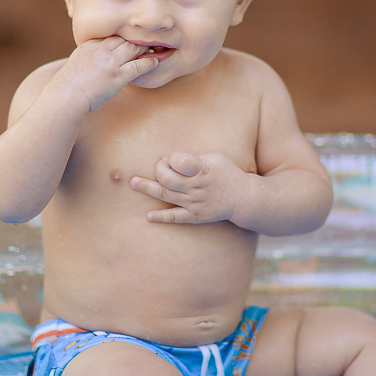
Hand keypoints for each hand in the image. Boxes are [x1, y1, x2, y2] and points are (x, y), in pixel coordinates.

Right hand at [56, 37, 158, 111]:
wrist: (65, 96)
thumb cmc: (68, 84)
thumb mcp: (77, 62)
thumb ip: (88, 56)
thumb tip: (95, 59)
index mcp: (90, 44)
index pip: (111, 36)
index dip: (123, 39)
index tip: (129, 42)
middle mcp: (101, 49)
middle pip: (124, 39)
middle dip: (135, 41)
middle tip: (145, 43)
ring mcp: (110, 62)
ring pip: (133, 48)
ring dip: (144, 48)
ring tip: (152, 49)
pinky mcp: (118, 76)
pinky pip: (138, 65)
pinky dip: (149, 62)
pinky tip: (154, 61)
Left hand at [130, 152, 251, 224]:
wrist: (242, 198)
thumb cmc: (226, 172)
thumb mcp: (215, 158)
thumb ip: (194, 158)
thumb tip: (172, 159)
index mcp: (203, 170)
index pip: (180, 162)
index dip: (171, 159)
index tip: (170, 158)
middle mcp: (197, 187)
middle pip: (168, 179)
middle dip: (158, 170)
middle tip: (158, 167)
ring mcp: (194, 202)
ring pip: (166, 195)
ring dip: (147, 188)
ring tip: (133, 183)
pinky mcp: (194, 216)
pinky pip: (175, 217)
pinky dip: (161, 217)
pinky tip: (148, 216)